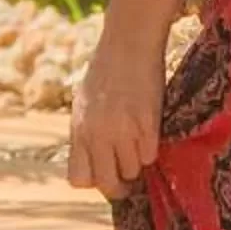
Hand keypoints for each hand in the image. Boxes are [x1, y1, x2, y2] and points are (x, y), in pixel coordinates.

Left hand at [69, 25, 165, 199]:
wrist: (129, 42)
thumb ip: (86, 133)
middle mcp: (97, 134)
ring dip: (137, 162)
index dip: (93, 182)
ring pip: (133, 170)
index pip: (78, 179)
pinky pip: (151, 154)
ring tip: (138, 141)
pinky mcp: (147, 123)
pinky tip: (149, 128)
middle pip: (107, 184)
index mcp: (78, 129)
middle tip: (128, 182)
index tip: (104, 175)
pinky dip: (152, 147)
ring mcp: (122, 130)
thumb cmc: (106, 70)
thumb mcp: (85, 103)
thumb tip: (95, 162)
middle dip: (119, 187)